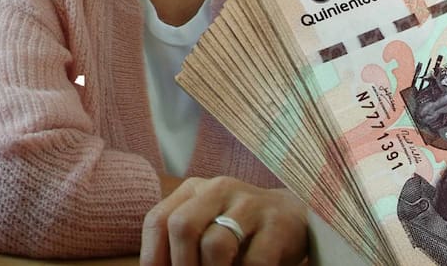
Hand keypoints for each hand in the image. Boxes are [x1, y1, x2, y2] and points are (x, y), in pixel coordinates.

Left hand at [140, 176, 306, 265]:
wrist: (293, 216)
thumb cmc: (240, 230)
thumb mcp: (207, 226)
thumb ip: (184, 244)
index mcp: (193, 190)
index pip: (158, 220)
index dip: (153, 256)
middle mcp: (218, 189)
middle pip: (182, 226)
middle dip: (181, 265)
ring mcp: (249, 204)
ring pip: (216, 244)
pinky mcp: (278, 225)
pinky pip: (254, 260)